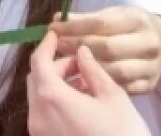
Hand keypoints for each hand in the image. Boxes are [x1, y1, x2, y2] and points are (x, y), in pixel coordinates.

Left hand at [27, 33, 149, 135]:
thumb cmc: (122, 133)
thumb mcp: (113, 96)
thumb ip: (93, 70)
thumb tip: (82, 52)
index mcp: (51, 98)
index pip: (39, 62)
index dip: (46, 45)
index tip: (55, 35)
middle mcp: (38, 115)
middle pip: (37, 80)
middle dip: (56, 66)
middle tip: (81, 63)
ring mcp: (40, 133)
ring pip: (40, 98)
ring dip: (58, 85)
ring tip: (86, 83)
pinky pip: (45, 115)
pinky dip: (57, 102)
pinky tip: (82, 102)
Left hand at [50, 7, 160, 94]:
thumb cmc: (132, 27)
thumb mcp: (114, 15)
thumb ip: (87, 19)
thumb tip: (58, 20)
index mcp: (138, 20)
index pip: (100, 24)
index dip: (74, 26)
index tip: (54, 27)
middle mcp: (149, 43)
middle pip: (106, 48)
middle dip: (77, 46)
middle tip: (58, 45)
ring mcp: (152, 67)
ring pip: (114, 71)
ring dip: (85, 68)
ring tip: (67, 63)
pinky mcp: (149, 86)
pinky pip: (119, 88)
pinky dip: (98, 85)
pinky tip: (82, 79)